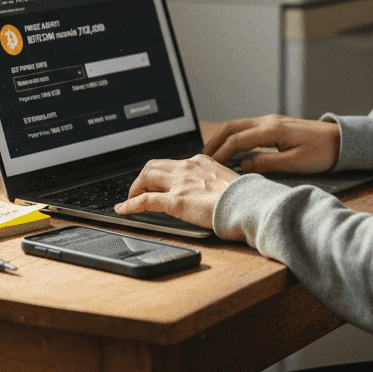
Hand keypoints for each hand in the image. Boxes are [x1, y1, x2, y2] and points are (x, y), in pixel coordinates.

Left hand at [114, 154, 240, 235]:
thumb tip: (211, 193)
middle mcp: (187, 168)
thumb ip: (214, 183)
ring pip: (145, 177)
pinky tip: (122, 209)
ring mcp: (180, 183)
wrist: (249, 205)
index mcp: (200, 162)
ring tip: (130, 199)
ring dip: (134, 188)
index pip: (172, 163)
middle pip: (153, 166)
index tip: (156, 182)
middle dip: (142, 177)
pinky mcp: (176, 201)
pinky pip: (144, 201)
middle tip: (138, 190)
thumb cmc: (244, 198)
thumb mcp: (228, 182)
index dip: (159, 173)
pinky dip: (129, 205)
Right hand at [203, 115, 340, 174]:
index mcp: (272, 130)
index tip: (210, 164)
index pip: (238, 139)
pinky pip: (248, 128)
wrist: (341, 140)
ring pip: (238, 125)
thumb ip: (267, 163)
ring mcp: (271, 121)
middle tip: (202, 156)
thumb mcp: (295, 163)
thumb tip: (243, 165)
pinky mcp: (275, 125)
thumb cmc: (322, 152)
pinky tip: (231, 148)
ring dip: (223, 138)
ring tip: (212, 153)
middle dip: (215, 140)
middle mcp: (269, 121)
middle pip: (232, 127)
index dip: (222, 152)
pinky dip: (234, 137)